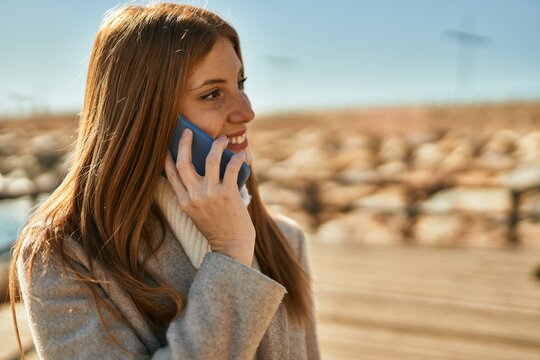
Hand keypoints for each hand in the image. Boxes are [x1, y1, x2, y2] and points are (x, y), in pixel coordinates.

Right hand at [163, 129, 255, 265]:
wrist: (231, 248)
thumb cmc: (217, 230)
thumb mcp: (197, 214)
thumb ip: (195, 196)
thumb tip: (202, 174)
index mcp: (184, 202)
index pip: (171, 174)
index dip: (167, 157)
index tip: (168, 145)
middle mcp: (194, 196)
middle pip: (183, 162)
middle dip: (185, 142)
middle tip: (189, 131)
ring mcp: (211, 194)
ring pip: (210, 159)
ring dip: (217, 145)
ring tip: (222, 140)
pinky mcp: (228, 194)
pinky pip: (232, 167)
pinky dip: (237, 158)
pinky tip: (241, 155)